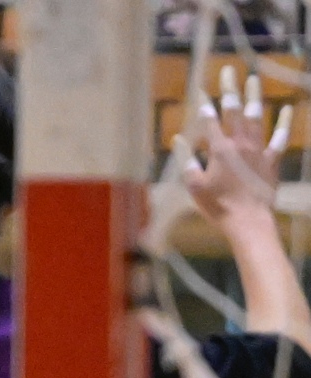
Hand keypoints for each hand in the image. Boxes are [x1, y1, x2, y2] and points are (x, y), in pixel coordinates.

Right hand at [180, 65, 289, 226]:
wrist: (248, 220)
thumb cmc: (217, 206)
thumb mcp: (194, 186)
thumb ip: (186, 161)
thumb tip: (178, 140)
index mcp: (219, 150)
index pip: (209, 121)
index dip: (203, 104)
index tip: (199, 89)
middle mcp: (240, 143)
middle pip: (234, 110)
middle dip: (230, 89)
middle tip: (229, 71)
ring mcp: (258, 150)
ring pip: (257, 116)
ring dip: (254, 96)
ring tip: (253, 78)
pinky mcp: (271, 160)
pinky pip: (279, 137)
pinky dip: (283, 122)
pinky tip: (286, 109)